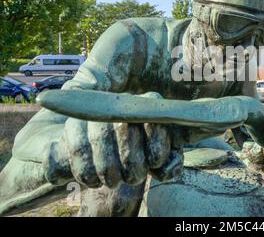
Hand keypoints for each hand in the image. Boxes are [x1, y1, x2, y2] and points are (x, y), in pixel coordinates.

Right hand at [42, 93, 183, 188]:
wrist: (106, 150)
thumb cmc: (142, 154)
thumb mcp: (159, 158)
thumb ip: (170, 163)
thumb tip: (165, 167)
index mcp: (148, 104)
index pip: (153, 117)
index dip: (156, 142)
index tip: (154, 163)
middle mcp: (121, 102)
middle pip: (125, 128)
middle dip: (131, 162)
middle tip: (134, 178)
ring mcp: (95, 112)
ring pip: (99, 137)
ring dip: (108, 169)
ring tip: (114, 182)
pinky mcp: (73, 124)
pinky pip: (76, 147)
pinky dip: (84, 171)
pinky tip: (93, 181)